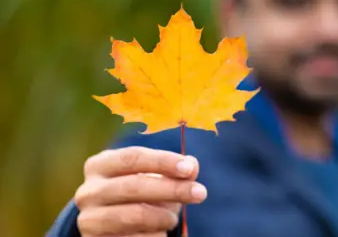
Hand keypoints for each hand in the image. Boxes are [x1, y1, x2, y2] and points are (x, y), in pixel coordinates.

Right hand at [74, 146, 206, 236]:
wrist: (110, 227)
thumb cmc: (138, 194)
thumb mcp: (154, 178)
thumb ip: (175, 170)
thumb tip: (192, 166)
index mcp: (100, 165)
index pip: (133, 157)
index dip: (163, 162)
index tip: (190, 170)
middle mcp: (88, 191)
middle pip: (134, 186)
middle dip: (172, 189)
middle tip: (200, 193)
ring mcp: (89, 219)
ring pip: (133, 216)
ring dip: (163, 216)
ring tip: (172, 218)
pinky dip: (154, 235)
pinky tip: (160, 233)